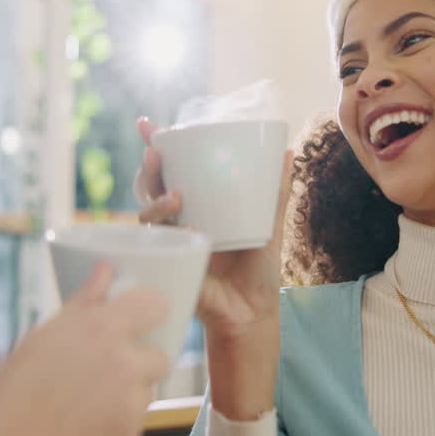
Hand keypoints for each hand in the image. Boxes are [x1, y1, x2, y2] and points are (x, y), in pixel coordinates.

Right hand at [0, 264, 169, 435]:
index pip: (156, 304)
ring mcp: (131, 405)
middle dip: (140, 362)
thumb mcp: (41, 339)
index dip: (153, 309)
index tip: (146, 315)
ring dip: (128, 395)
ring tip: (86, 402)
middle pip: (159, 357)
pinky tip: (85, 426)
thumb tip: (105, 270)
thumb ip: (83, 304)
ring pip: (146, 392)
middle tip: (109, 369)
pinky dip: (117, 424)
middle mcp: (124, 364)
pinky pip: (134, 424)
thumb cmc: (12, 395)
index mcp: (101, 329)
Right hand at [134, 117, 290, 419]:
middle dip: (147, 166)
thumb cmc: (258, 269)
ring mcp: (171, 242)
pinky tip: (183, 227)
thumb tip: (288, 151)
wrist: (254, 311)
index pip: (169, 170)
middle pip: (150, 186)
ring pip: (147, 213)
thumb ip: (276, 191)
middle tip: (154, 150)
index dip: (154, 146)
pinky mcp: (172, 264)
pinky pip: (160, 245)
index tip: (147, 124)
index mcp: (196, 205)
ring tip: (175, 194)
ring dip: (154, 199)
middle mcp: (177, 220)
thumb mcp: (270, 224)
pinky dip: (168, 233)